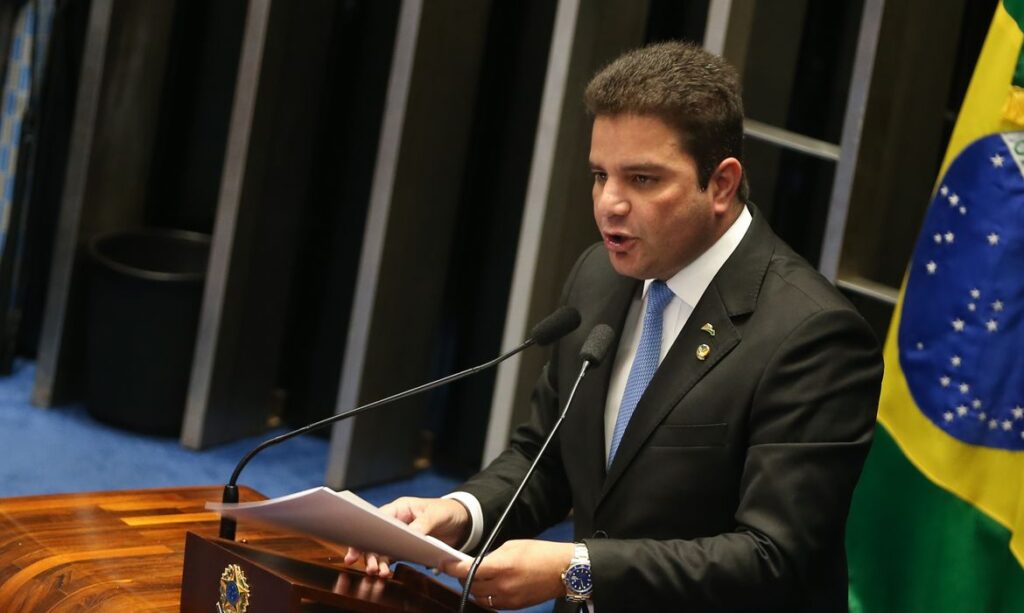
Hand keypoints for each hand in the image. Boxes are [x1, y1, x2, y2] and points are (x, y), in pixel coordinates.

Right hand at [343, 496, 470, 578]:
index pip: (376, 520)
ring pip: (381, 549)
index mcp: (399, 509)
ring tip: (379, 573)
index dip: (365, 532)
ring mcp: (399, 536)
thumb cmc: (446, 511)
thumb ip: (423, 524)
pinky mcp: (405, 548)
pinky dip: (387, 565)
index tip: (357, 546)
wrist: (461, 522)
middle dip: (370, 552)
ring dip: (378, 562)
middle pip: (375, 537)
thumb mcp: (436, 515)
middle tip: (371, 567)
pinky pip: (392, 557)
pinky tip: (386, 573)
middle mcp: (395, 523)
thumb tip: (411, 535)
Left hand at [443, 539, 572, 609]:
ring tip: (474, 577)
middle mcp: (503, 585)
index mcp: (501, 566)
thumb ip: (492, 556)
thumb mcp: (512, 546)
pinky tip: (488, 586)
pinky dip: (485, 596)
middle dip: (462, 577)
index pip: (468, 570)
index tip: (443, 563)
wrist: (563, 570)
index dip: (452, 568)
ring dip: (473, 588)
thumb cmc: (540, 553)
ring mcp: (508, 598)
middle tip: (460, 568)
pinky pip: (491, 604)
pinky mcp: (514, 606)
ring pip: (479, 597)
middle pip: (470, 585)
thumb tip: (476, 564)